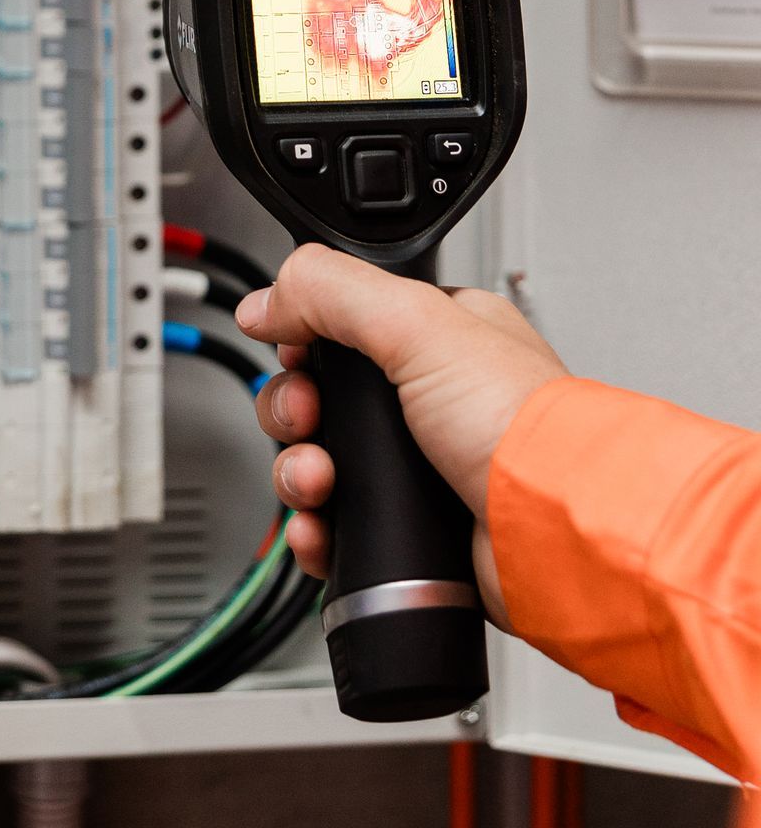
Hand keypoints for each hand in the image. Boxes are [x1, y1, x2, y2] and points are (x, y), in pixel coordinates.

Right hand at [236, 244, 567, 625]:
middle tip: (307, 421)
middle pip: (323, 396)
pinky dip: (318, 530)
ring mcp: (423, 469)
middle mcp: (431, 401)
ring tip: (317, 484)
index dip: (307, 341)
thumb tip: (266, 300)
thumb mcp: (419, 324)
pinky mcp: (416, 531)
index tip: (294, 356)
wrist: (561, 536)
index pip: (345, 324)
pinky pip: (341, 527)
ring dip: (300, 473)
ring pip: (324, 462)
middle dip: (295, 412)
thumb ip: (332, 291)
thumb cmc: (525, 430)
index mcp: (441, 338)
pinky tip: (321, 529)